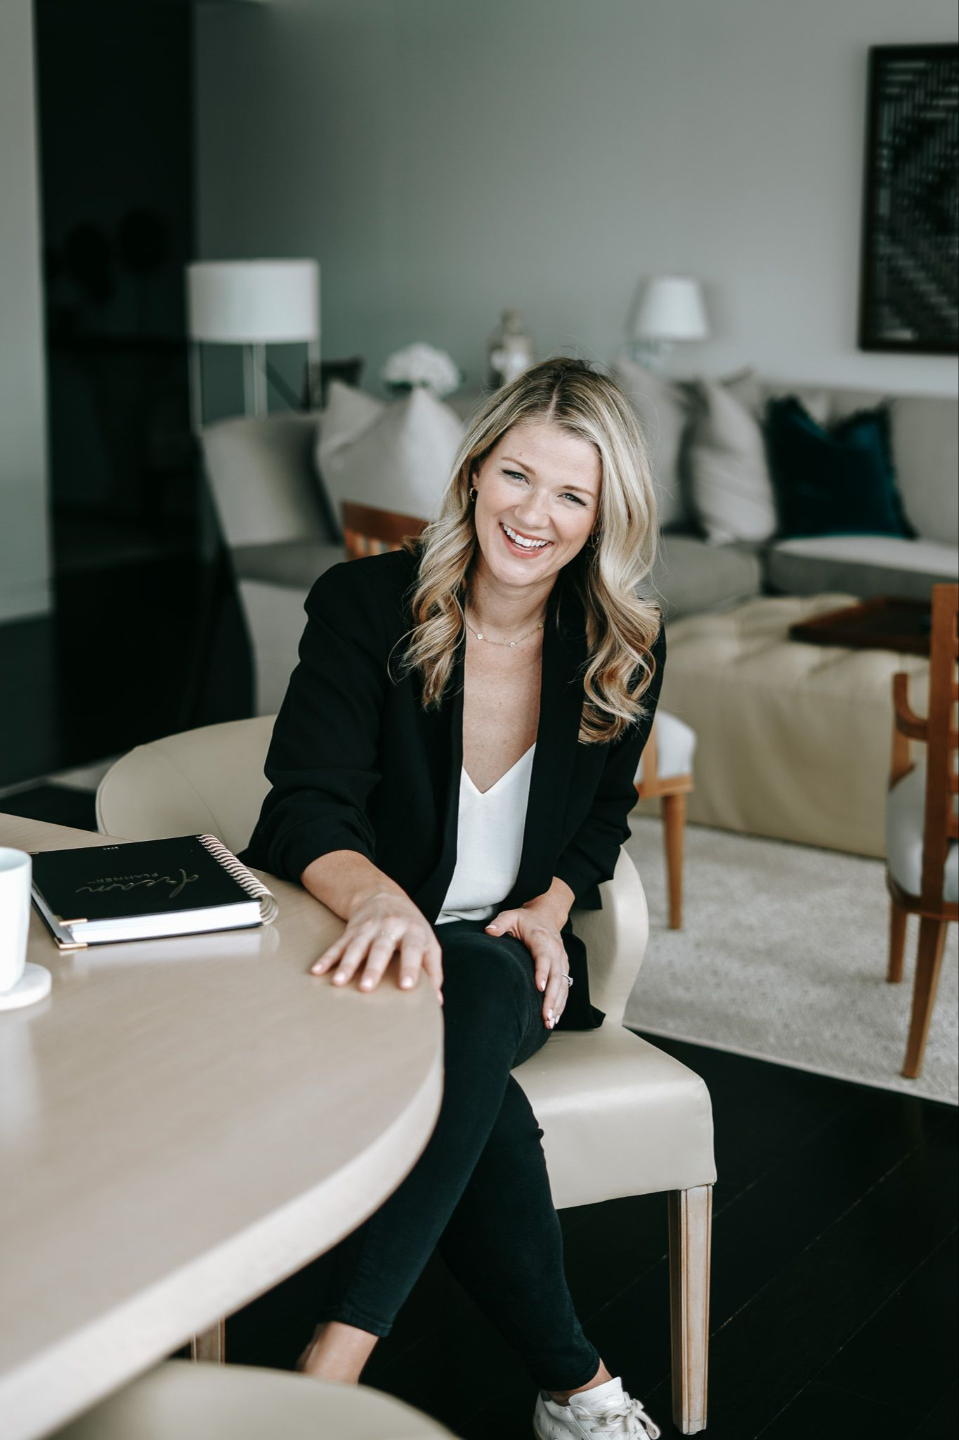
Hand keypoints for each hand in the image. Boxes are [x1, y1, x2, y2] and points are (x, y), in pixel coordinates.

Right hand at [309, 891, 442, 1004]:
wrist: (385, 896)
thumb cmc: (411, 927)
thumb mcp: (429, 942)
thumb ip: (433, 970)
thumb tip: (436, 999)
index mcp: (413, 931)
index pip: (413, 949)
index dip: (411, 967)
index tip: (406, 986)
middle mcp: (390, 927)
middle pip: (381, 948)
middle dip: (373, 968)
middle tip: (366, 988)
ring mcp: (368, 928)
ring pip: (356, 947)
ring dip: (347, 965)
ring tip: (338, 982)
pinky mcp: (351, 931)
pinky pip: (338, 946)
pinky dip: (327, 958)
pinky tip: (317, 971)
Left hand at [484, 899, 570, 1028]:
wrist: (547, 915)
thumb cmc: (525, 919)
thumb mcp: (510, 916)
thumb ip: (499, 923)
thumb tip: (488, 931)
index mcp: (541, 939)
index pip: (543, 957)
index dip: (542, 972)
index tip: (539, 988)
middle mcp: (555, 951)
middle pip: (556, 976)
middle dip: (552, 997)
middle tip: (545, 1016)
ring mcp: (562, 960)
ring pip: (563, 985)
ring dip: (558, 1004)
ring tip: (549, 1022)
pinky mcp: (564, 968)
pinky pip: (565, 987)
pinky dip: (562, 1003)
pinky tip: (555, 1017)